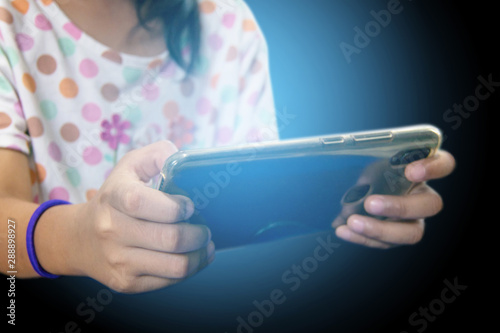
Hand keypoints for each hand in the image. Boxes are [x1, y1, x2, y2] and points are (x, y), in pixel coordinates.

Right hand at [69, 141, 213, 292]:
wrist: (81, 238)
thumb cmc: (117, 196)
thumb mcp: (131, 166)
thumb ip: (160, 154)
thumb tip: (185, 163)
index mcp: (114, 196)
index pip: (143, 203)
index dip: (175, 206)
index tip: (190, 206)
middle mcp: (111, 230)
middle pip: (170, 238)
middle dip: (198, 233)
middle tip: (205, 227)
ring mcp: (118, 260)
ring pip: (176, 265)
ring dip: (200, 254)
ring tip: (205, 243)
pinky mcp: (126, 282)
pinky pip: (169, 280)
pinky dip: (191, 269)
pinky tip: (194, 256)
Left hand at [332, 150, 455, 248]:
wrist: (354, 190)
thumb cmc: (368, 169)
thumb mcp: (371, 158)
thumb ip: (371, 157)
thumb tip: (345, 158)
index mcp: (423, 169)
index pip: (443, 165)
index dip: (433, 168)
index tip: (411, 170)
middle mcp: (423, 196)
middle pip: (429, 206)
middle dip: (400, 206)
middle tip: (370, 203)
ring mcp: (413, 220)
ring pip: (410, 233)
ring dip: (379, 229)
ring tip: (352, 222)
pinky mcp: (396, 236)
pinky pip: (385, 243)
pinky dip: (362, 238)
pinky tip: (343, 230)